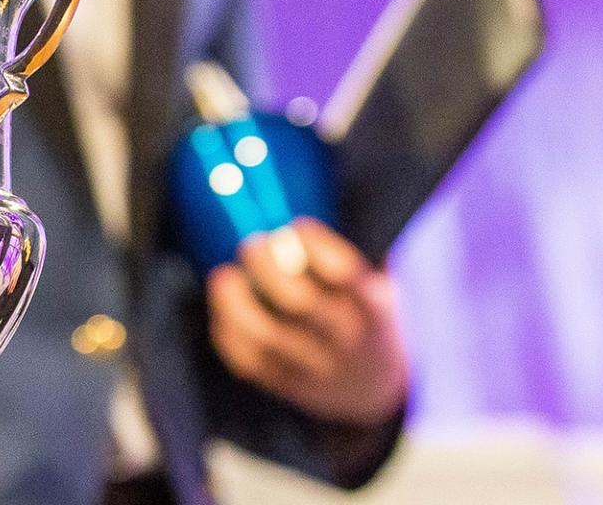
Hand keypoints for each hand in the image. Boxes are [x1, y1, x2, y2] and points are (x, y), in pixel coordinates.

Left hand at [207, 218, 407, 426]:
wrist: (370, 391)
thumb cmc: (366, 319)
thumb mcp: (379, 287)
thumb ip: (355, 255)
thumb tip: (308, 211)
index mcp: (372, 307)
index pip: (344, 274)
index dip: (314, 244)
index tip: (296, 225)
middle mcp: (345, 339)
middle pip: (300, 303)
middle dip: (268, 267)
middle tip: (252, 245)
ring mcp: (315, 367)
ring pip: (267, 337)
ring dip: (236, 302)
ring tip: (225, 277)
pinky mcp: (287, 386)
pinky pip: (249, 362)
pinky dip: (228, 334)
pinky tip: (224, 313)